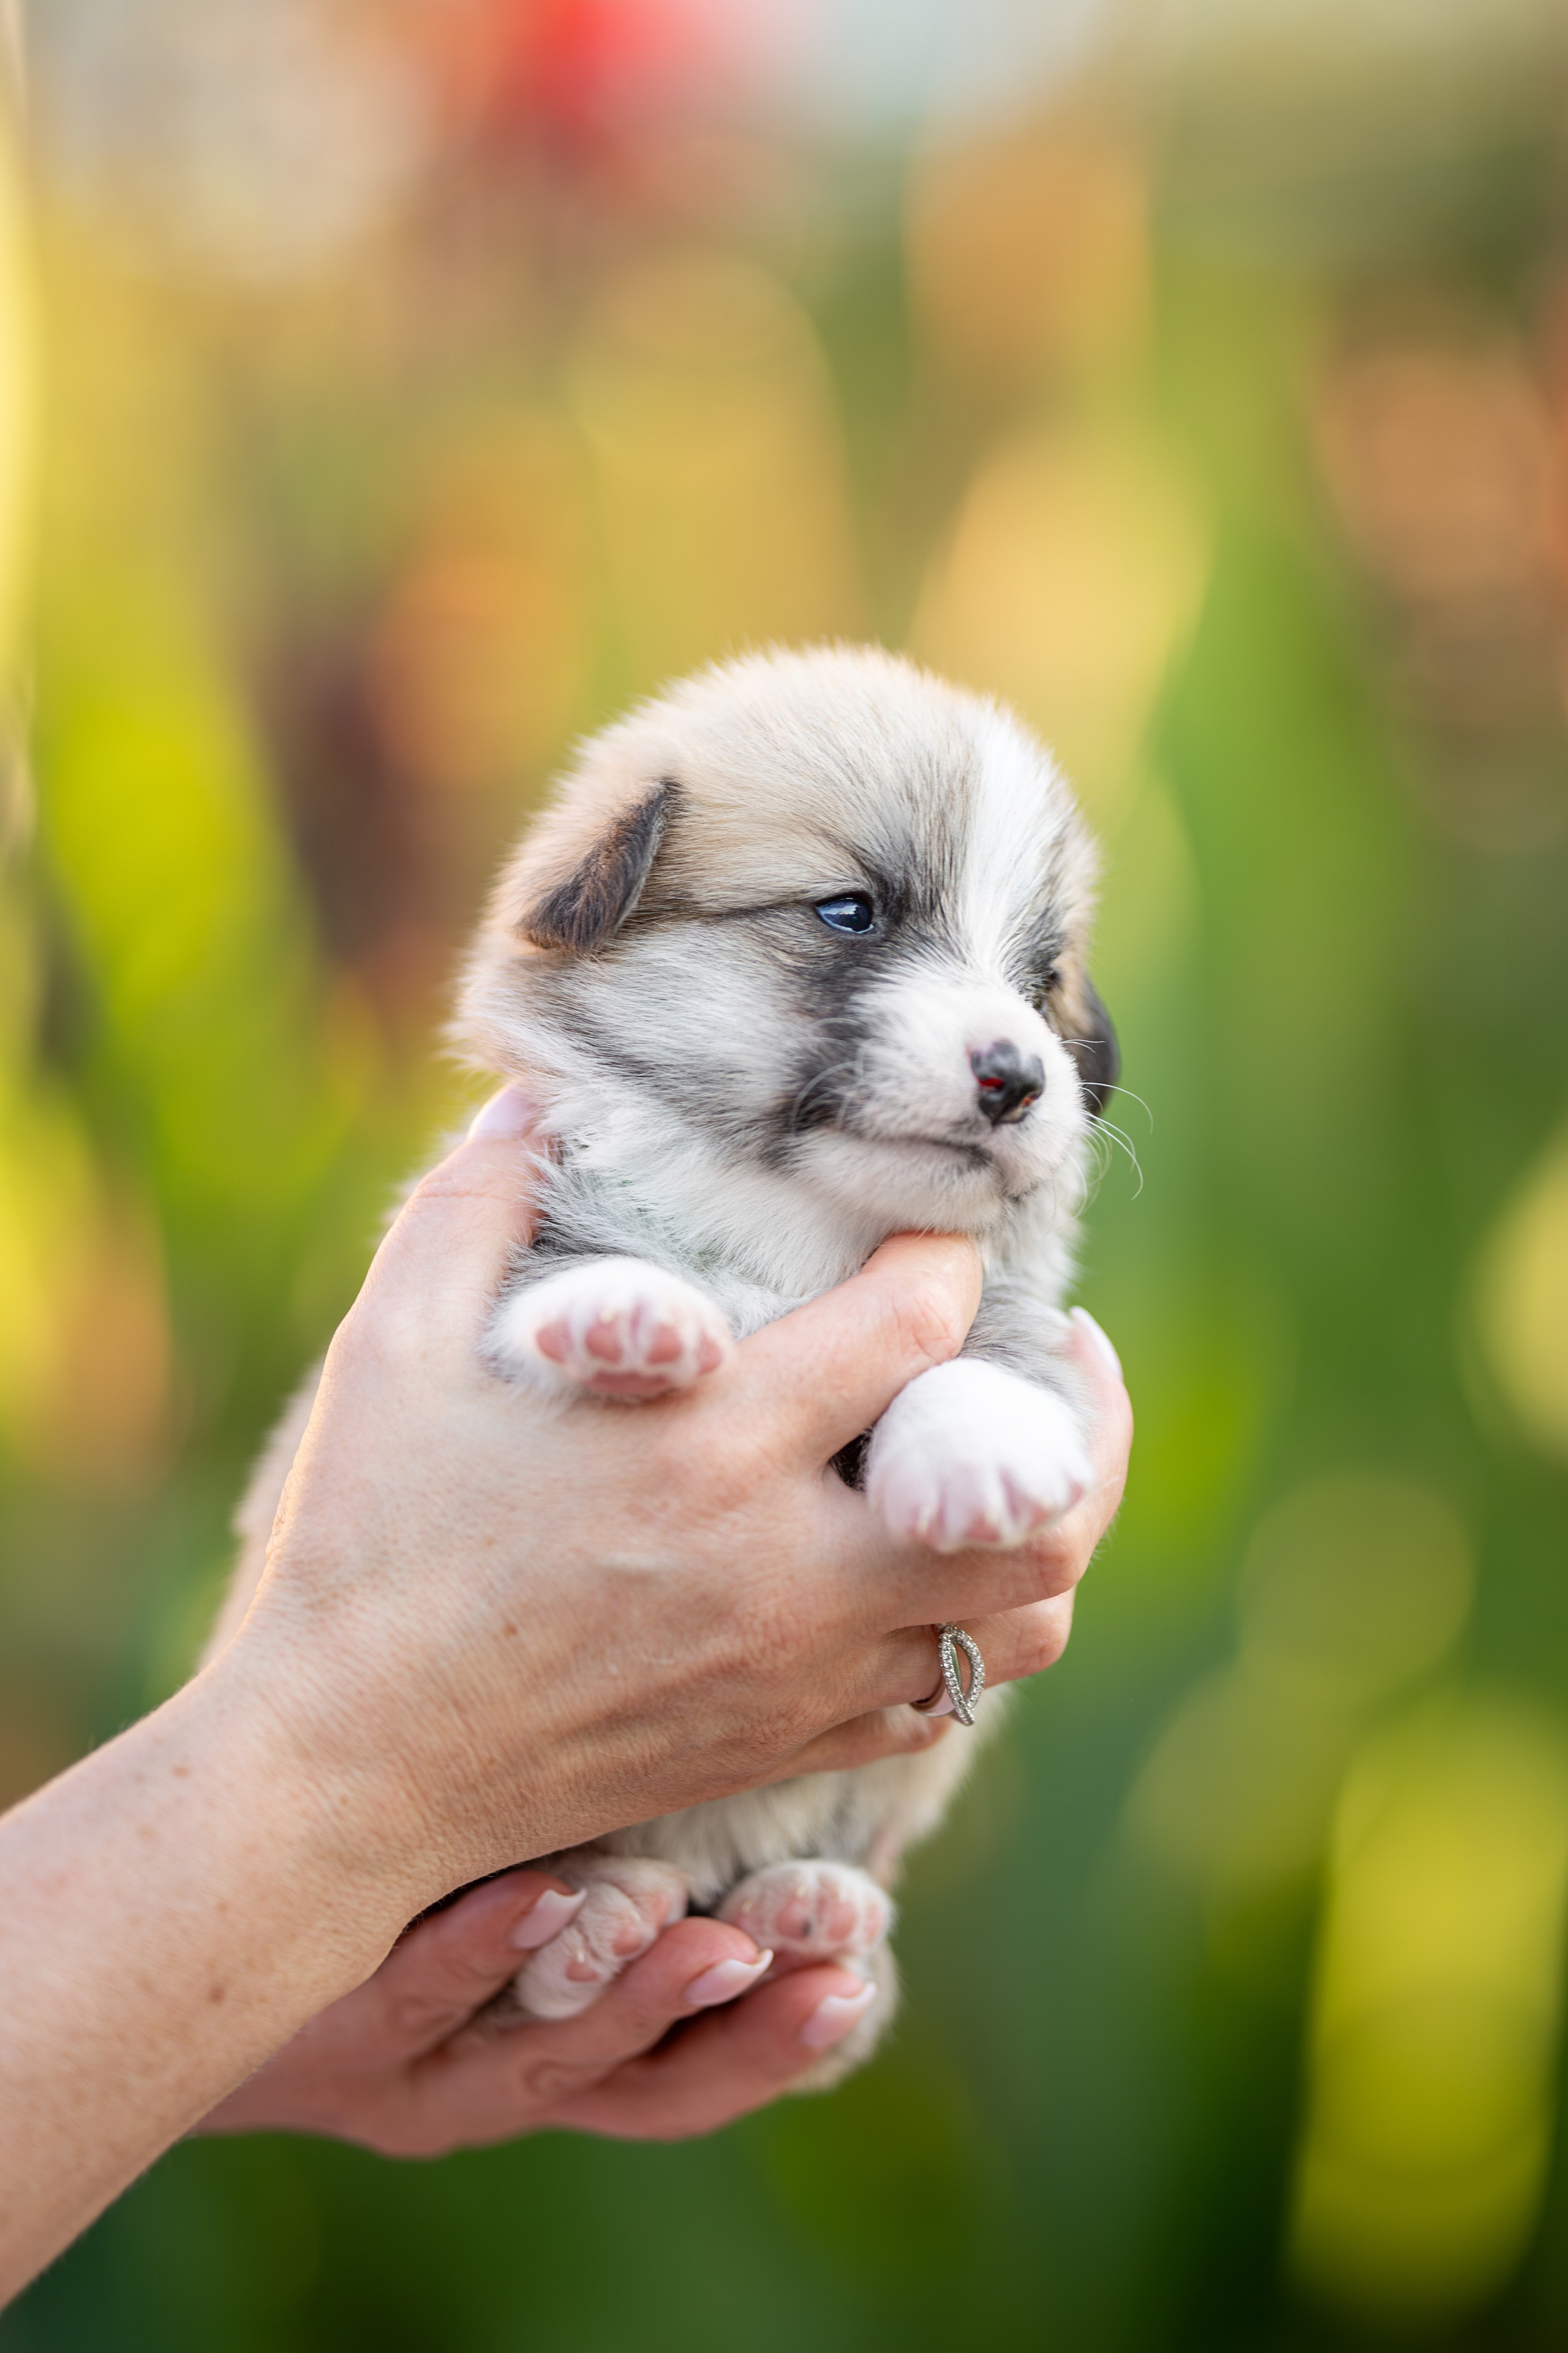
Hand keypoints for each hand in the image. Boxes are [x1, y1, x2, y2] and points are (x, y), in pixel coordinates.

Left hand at [201, 1872, 875, 2151]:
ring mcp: (428, 2072)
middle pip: (655, 2082)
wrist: (219, 1902)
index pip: (719, 2051)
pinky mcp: (338, 2041)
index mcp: (587, 2043)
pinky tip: (527, 1893)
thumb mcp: (550, 1843)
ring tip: (702, 1934)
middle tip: (825, 1966)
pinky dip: (475, 1954)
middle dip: (746, 2027)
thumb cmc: (412, 1843)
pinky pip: (414, 2002)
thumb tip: (812, 1719)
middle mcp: (520, 2076)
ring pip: (543, 2060)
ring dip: (628, 1996)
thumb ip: (660, 1807)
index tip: (866, 1963)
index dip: (797, 2022)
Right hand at [219, 1086, 1129, 1920]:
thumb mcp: (393, 1348)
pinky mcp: (782, 1746)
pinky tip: (928, 1573)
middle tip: (1059, 1357)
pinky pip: (941, 1702)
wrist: (347, 1768)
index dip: (949, 1259)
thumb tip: (528, 1099)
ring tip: (1025, 1468)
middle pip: (1033, 1501)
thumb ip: (472, 1205)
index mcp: (710, 1447)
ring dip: (1049, 1534)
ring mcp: (799, 1674)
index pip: (916, 1328)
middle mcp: (787, 1571)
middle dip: (1079, 1414)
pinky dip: (968, 1633)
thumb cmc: (367, 1545)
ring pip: (1021, 1620)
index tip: (932, 1237)